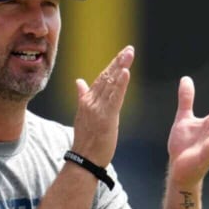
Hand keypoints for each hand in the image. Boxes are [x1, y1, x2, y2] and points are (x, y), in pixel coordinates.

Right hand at [71, 46, 134, 165]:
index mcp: (87, 101)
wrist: (83, 159)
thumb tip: (78, 81)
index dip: (112, 65)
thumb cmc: (86, 140)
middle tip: (129, 49)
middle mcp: (91, 102)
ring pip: (111, 84)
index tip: (121, 54)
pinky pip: (114, 98)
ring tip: (129, 54)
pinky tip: (125, 73)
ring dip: (120, 68)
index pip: (101, 78)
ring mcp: (98, 109)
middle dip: (118, 62)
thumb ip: (82, 96)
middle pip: (106, 77)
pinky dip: (120, 84)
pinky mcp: (106, 117)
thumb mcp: (83, 115)